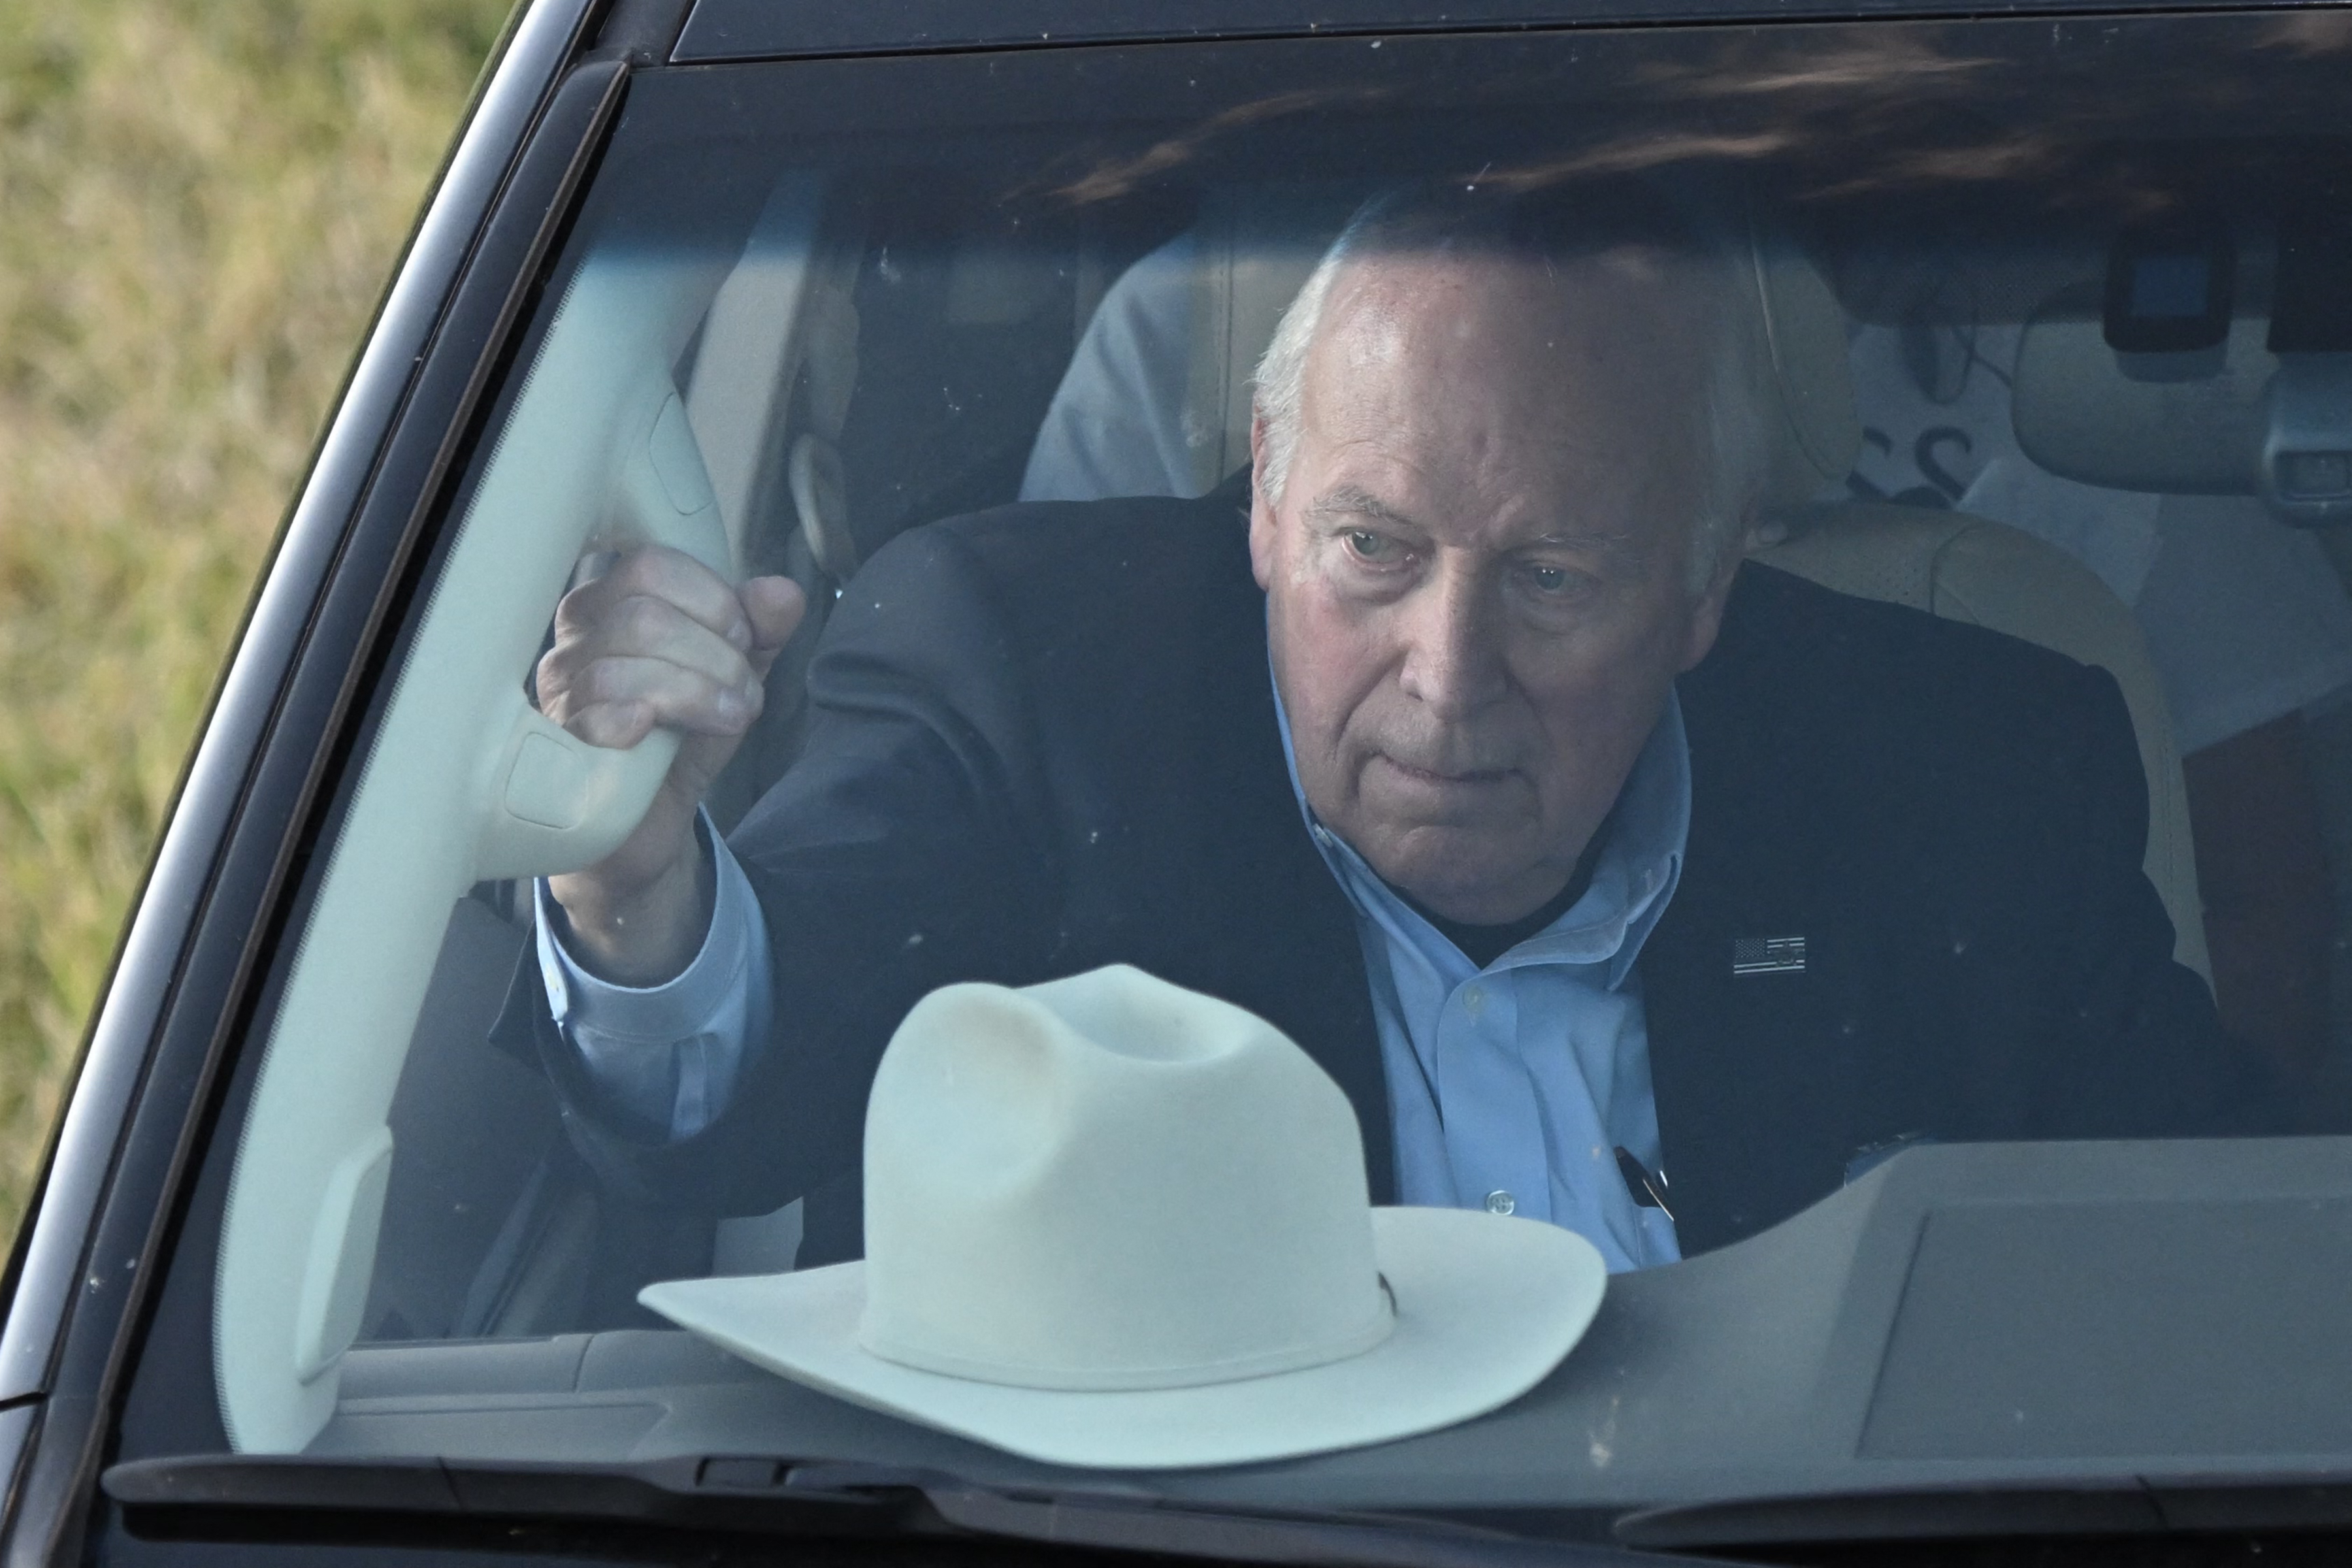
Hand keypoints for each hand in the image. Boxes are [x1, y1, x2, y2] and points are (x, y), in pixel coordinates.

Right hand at [536, 546, 805, 983]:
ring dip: (698, 691)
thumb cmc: (681, 740)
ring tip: (728, 718)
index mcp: (612, 606)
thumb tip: (782, 593)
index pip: (652, 565)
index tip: (743, 642)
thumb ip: (761, 633)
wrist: (650, 825)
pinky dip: (647, 716)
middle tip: (743, 693)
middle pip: (645, 613)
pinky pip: (596, 711)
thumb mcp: (734, 679)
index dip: (713, 600)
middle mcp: (575, 640)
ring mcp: (558, 691)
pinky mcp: (555, 744)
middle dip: (716, 654)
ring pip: (625, 662)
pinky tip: (660, 733)